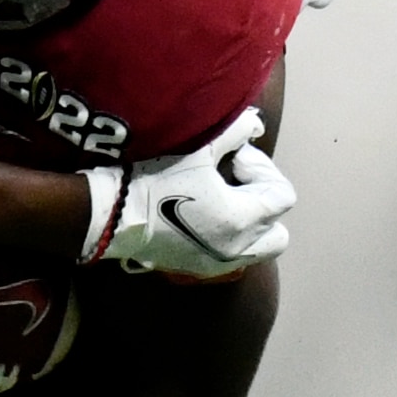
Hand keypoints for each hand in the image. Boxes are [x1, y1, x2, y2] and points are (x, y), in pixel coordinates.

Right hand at [85, 113, 292, 277]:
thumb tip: (256, 126)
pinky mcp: (198, 269)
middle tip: (235, 184)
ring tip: (222, 201)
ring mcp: (217, 263)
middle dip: (263, 204)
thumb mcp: (200, 147)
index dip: (262, 171)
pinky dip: (230, 239)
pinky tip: (204, 216)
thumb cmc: (155, 178)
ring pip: (257, 249)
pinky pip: (233, 257)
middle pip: (277, 230)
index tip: (234, 159)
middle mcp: (236, 248)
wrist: (113, 214)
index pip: (283, 196)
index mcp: (241, 219)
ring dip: (250, 225)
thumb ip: (236, 132)